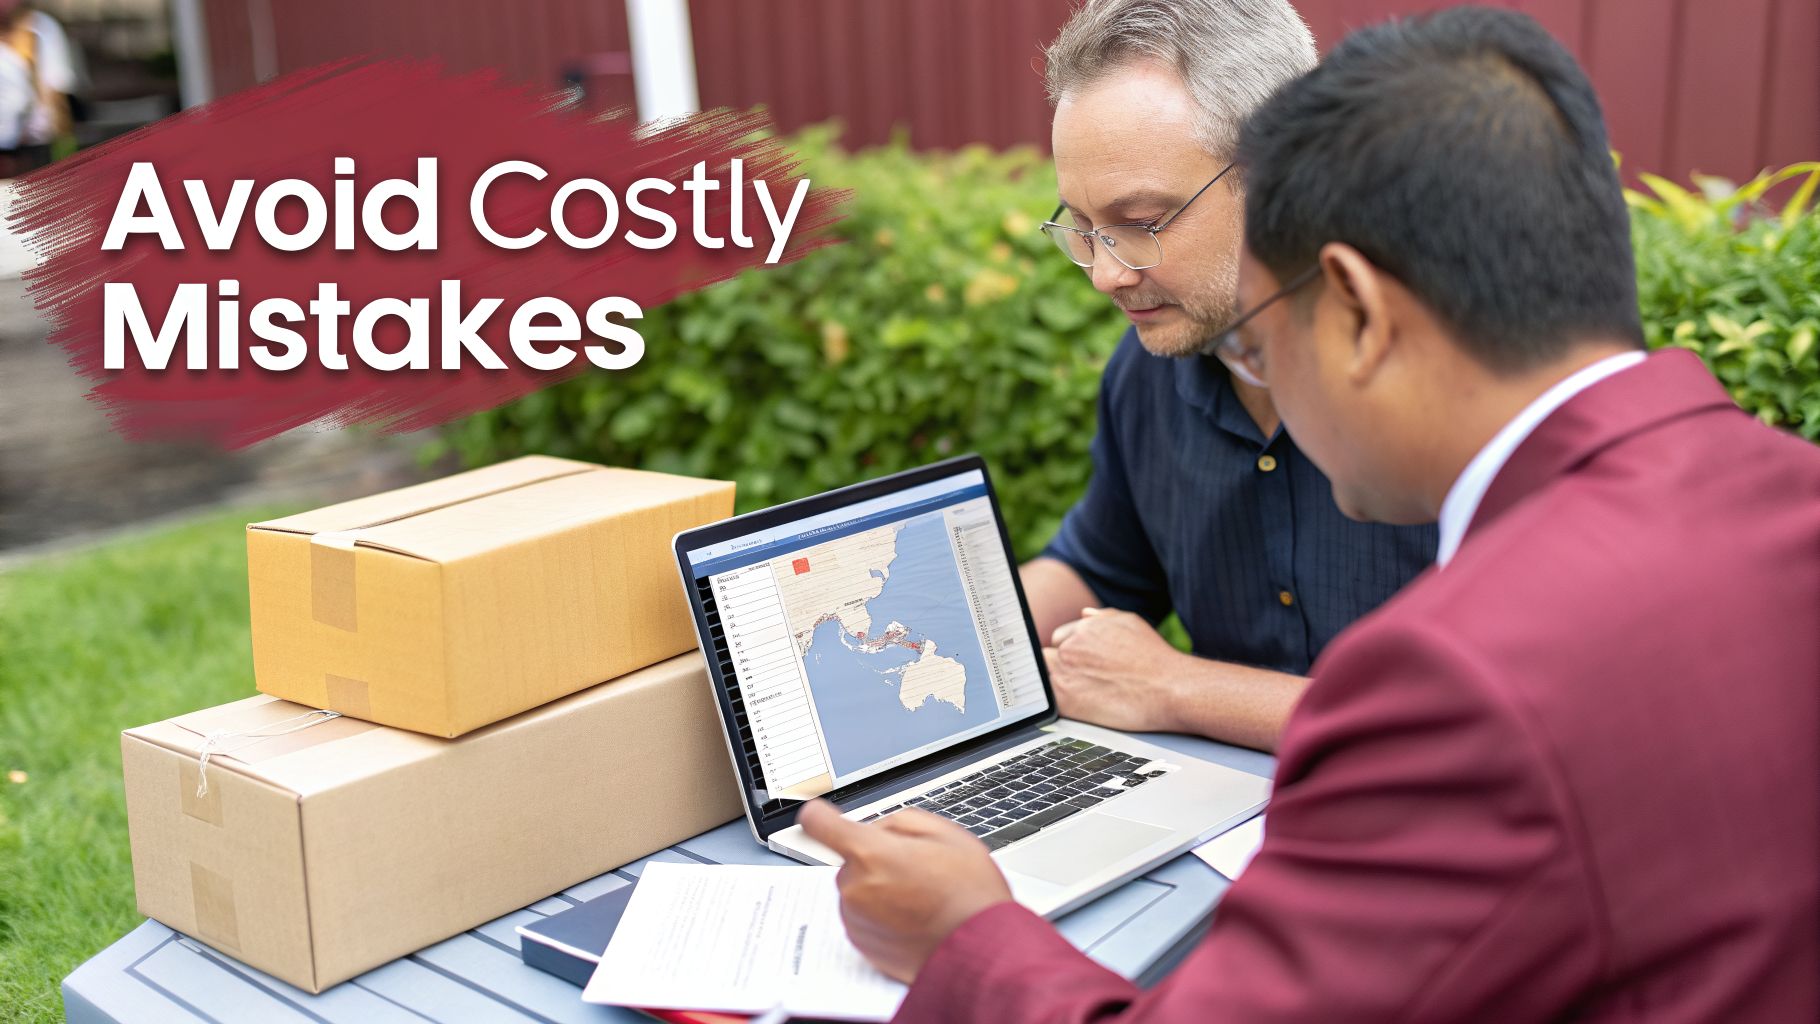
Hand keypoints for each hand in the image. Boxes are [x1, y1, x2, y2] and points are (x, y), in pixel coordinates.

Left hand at [798, 798, 1013, 981]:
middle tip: (915, 871)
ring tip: (919, 899)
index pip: (820, 823)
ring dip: (877, 890)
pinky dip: (880, 917)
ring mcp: (856, 920)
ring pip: (857, 891)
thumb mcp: (945, 834)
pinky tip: (912, 919)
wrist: (982, 949)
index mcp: (870, 853)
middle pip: (850, 861)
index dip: (822, 815)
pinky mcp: (862, 946)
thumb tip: (877, 829)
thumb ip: (899, 822)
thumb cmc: (969, 893)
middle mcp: (855, 887)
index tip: (822, 816)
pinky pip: (862, 919)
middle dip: (875, 861)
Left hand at [1045, 607, 1187, 731]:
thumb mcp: (1130, 623)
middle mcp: (1070, 647)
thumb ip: (1102, 617)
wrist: (1169, 688)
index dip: (1067, 652)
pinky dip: (1056, 703)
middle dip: (1058, 667)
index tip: (1076, 664)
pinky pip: (1048, 700)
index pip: (1058, 639)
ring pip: (1044, 678)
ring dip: (1055, 684)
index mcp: (1082, 629)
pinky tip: (1075, 706)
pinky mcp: (1066, 700)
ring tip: (1079, 695)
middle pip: (1046, 657)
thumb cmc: (1155, 658)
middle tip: (1077, 681)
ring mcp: (1066, 673)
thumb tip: (1084, 614)